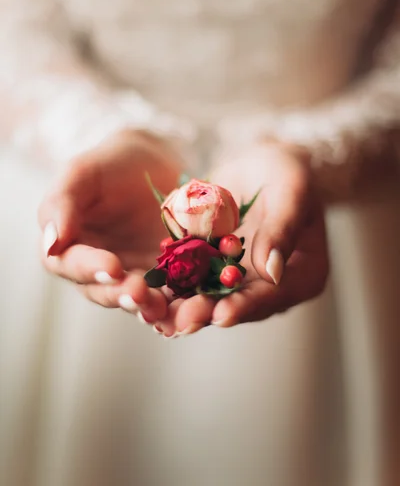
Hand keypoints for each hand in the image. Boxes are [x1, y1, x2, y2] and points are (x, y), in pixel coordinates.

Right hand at [38, 129, 181, 322]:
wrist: (155, 167)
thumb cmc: (110, 166)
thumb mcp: (82, 173)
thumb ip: (62, 202)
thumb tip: (51, 243)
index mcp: (69, 248)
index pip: (70, 265)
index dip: (89, 269)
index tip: (112, 267)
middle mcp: (98, 272)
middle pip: (104, 292)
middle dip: (122, 295)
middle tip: (140, 291)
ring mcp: (133, 278)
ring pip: (138, 302)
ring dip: (151, 308)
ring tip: (163, 305)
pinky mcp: (166, 281)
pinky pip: (172, 298)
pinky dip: (181, 304)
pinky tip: (193, 304)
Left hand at [154, 141, 328, 336]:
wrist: (260, 164)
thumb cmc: (286, 170)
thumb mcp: (292, 189)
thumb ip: (283, 228)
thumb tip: (272, 272)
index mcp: (302, 275)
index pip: (274, 296)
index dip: (247, 306)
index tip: (222, 314)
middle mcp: (269, 286)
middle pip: (238, 305)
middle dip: (207, 314)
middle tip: (180, 321)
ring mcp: (238, 280)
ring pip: (208, 300)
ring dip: (181, 309)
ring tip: (155, 315)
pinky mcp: (212, 268)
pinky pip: (190, 281)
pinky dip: (169, 287)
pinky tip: (146, 293)